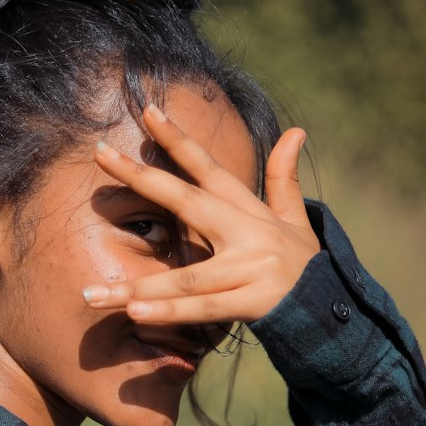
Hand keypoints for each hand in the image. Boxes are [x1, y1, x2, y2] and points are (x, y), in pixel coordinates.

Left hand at [84, 103, 319, 324]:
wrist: (334, 309)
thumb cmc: (303, 263)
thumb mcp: (296, 219)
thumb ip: (283, 179)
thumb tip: (296, 131)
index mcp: (248, 211)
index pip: (208, 168)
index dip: (179, 139)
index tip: (146, 112)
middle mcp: (247, 233)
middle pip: (187, 201)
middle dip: (142, 176)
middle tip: (100, 154)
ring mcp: (249, 268)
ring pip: (185, 276)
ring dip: (138, 286)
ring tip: (92, 294)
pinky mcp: (253, 302)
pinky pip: (203, 309)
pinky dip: (170, 312)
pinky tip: (135, 313)